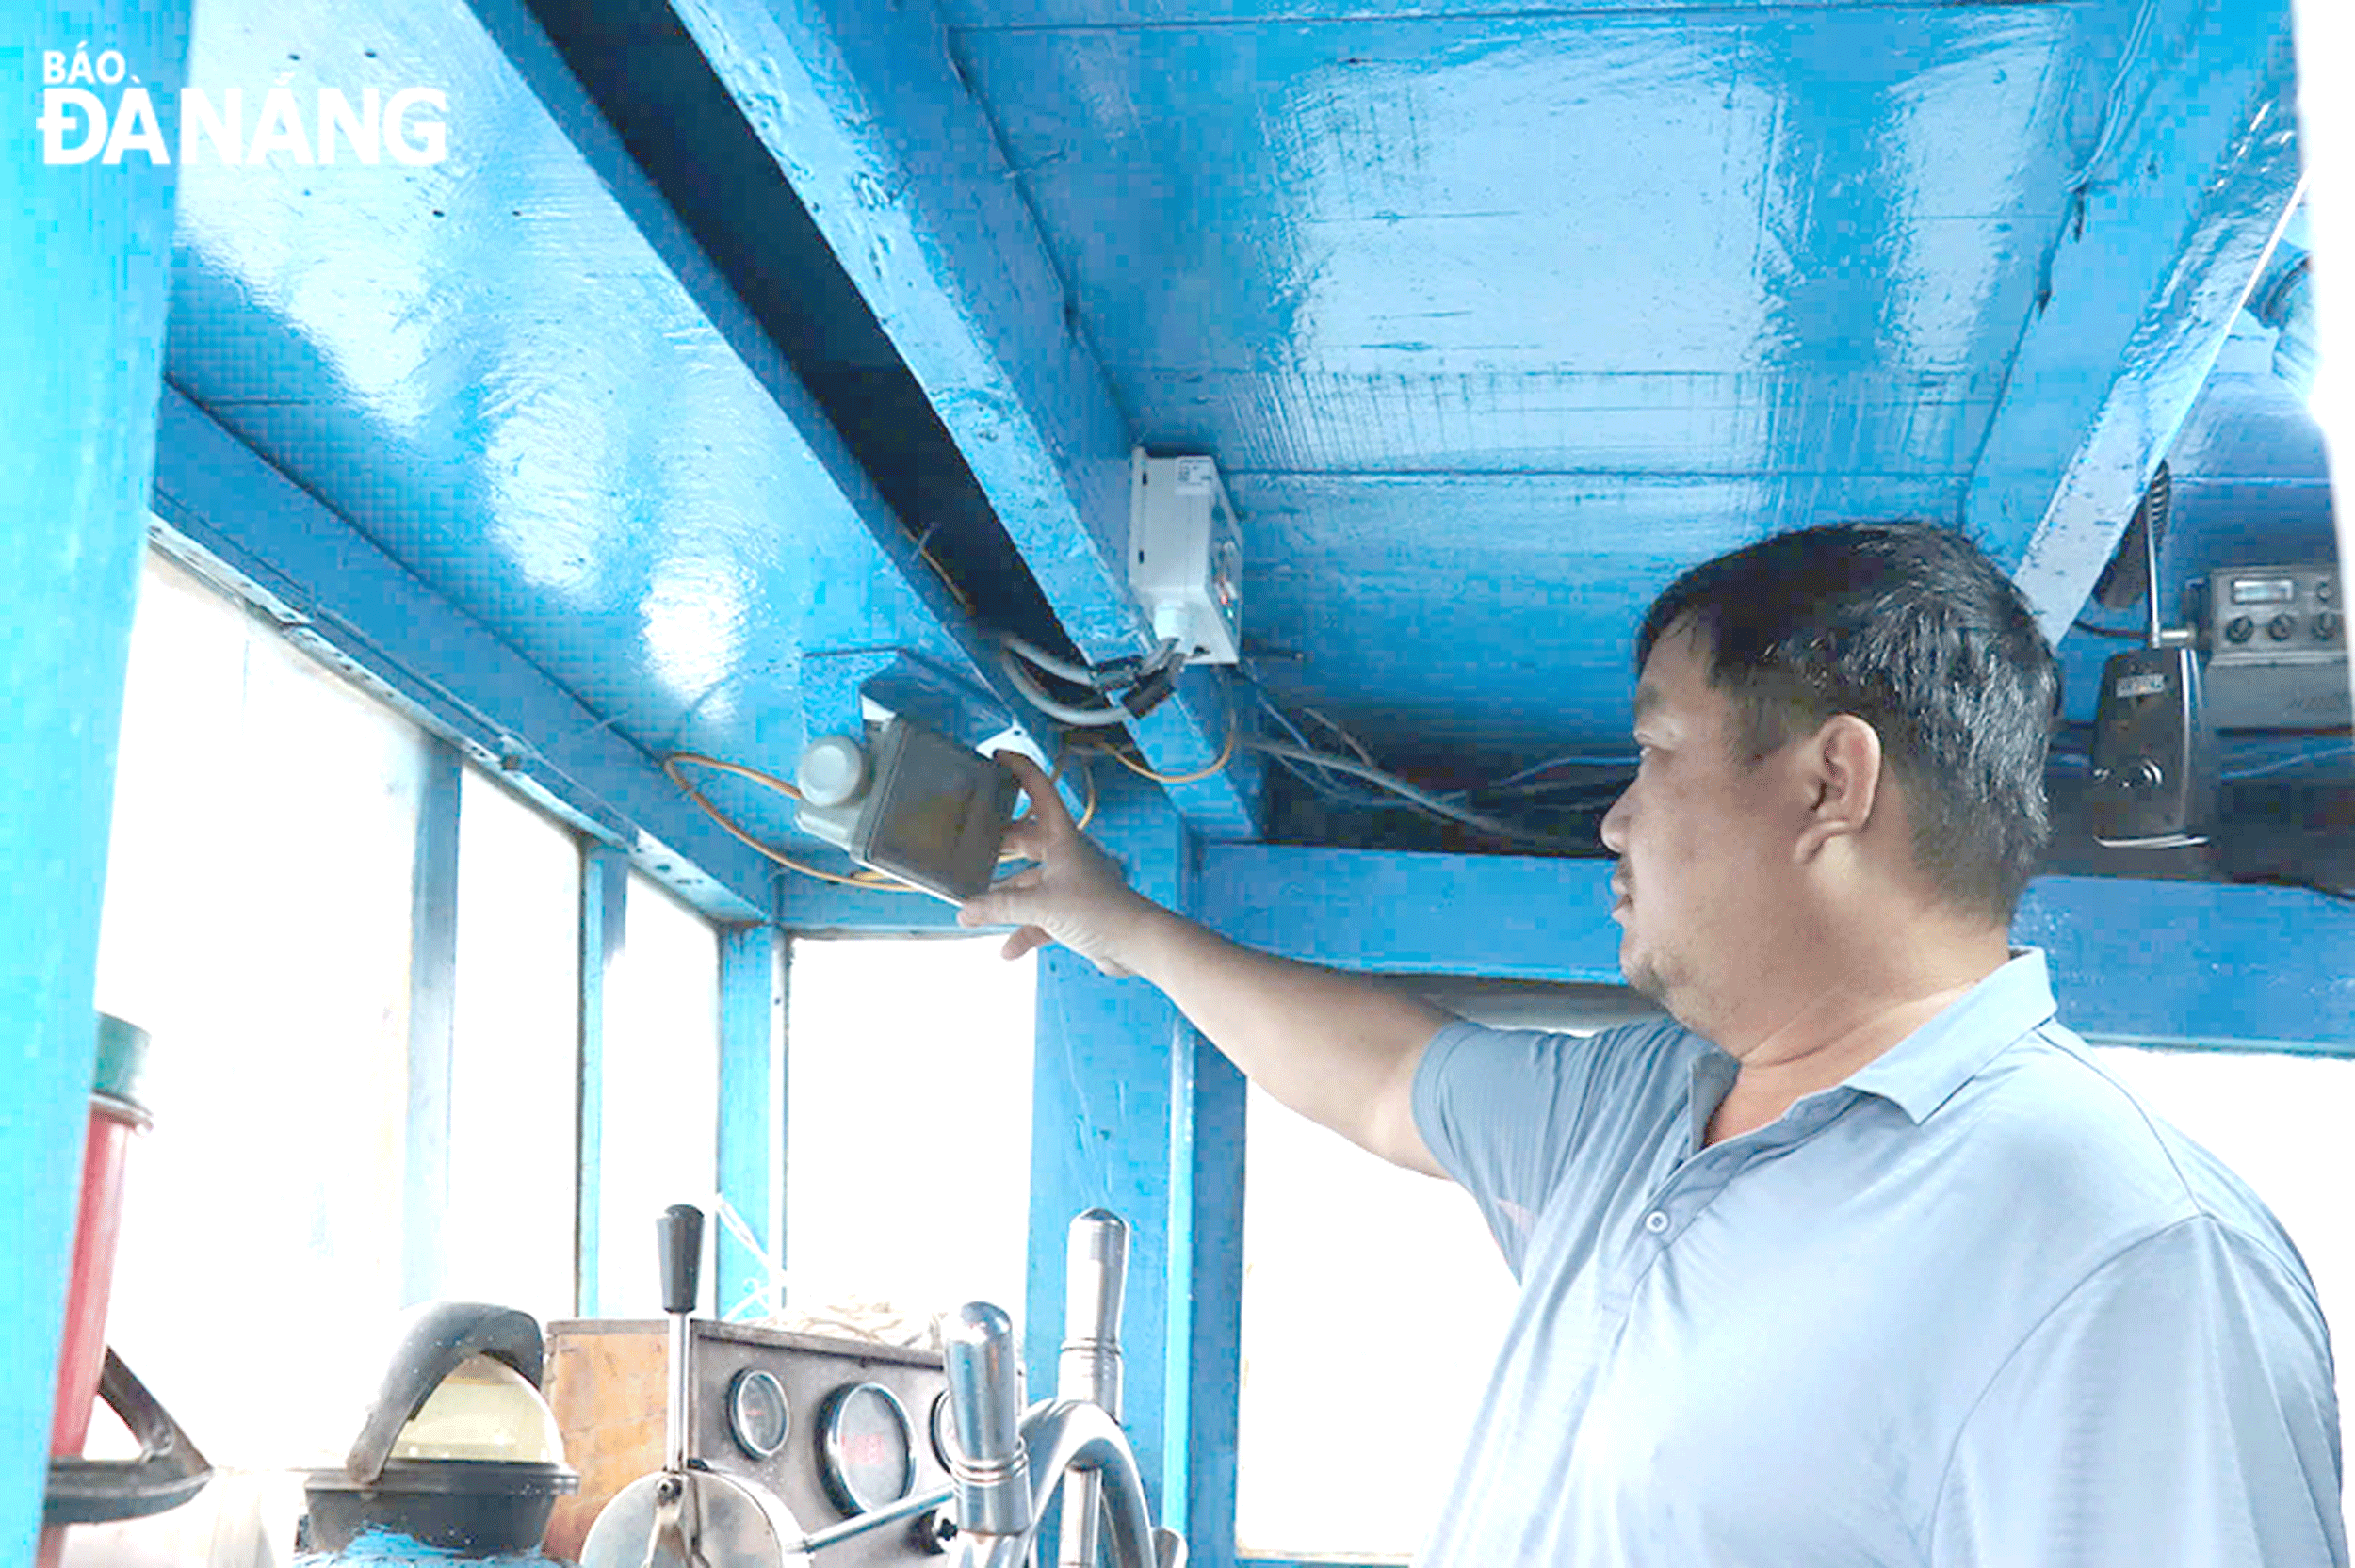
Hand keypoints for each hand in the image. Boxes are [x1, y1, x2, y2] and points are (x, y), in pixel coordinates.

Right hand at [958, 752, 1157, 976]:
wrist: (1137, 944)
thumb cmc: (1102, 911)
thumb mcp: (1042, 904)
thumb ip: (1000, 907)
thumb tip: (965, 910)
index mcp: (1063, 837)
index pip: (1040, 790)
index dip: (1020, 769)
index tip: (999, 756)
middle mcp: (1067, 855)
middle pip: (1027, 838)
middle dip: (1001, 843)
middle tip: (973, 842)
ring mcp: (1071, 883)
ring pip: (1030, 881)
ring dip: (1006, 895)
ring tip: (978, 905)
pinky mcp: (1074, 912)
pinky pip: (1040, 916)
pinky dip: (1023, 930)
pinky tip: (1007, 948)